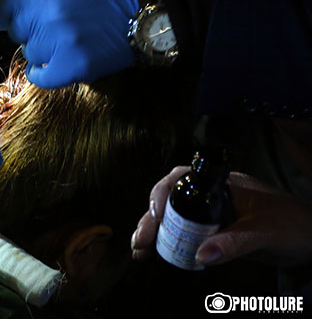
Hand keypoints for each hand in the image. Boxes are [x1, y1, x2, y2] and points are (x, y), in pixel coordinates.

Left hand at [0, 0, 138, 87]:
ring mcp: (57, 43)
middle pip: (16, 30)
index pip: (3, 4)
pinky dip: (44, 72)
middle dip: (32, 29)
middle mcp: (47, 14)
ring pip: (29, 52)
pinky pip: (38, 76)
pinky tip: (57, 63)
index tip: (23, 14)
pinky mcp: (70, 67)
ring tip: (67, 42)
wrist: (141, 16)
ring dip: (43, 50)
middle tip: (56, 27)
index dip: (13, 11)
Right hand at [131, 167, 311, 266]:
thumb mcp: (264, 234)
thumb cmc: (294, 227)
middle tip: (140, 242)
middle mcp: (212, 194)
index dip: (161, 194)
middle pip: (170, 199)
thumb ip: (234, 243)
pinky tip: (155, 252)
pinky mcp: (213, 229)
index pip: (180, 178)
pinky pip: (183, 231)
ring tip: (140, 251)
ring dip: (154, 231)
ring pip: (173, 216)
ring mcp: (211, 212)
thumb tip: (200, 255)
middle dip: (150, 219)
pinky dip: (167, 241)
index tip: (154, 215)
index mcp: (222, 183)